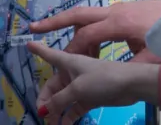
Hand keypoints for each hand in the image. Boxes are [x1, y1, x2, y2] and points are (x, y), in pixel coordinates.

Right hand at [29, 0, 160, 61]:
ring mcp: (122, 8)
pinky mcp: (129, 10)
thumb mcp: (153, 57)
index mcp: (119, 23)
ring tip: (68, 49)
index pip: (86, 36)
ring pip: (89, 15)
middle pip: (78, 14)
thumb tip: (112, 81)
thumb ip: (129, 68)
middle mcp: (117, 12)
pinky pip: (102, 18)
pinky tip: (95, 47)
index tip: (61, 64)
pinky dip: (92, 30)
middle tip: (33, 28)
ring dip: (75, 29)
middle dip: (54, 21)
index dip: (72, 51)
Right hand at [29, 42, 154, 123]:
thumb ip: (59, 100)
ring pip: (63, 99)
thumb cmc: (104, 78)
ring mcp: (82, 86)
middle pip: (53, 87)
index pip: (50, 55)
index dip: (39, 50)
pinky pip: (74, 107)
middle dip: (46, 101)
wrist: (132, 85)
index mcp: (69, 63)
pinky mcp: (91, 97)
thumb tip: (44, 111)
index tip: (28, 43)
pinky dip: (69, 116)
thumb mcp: (78, 89)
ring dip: (57, 112)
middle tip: (42, 116)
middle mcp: (73, 73)